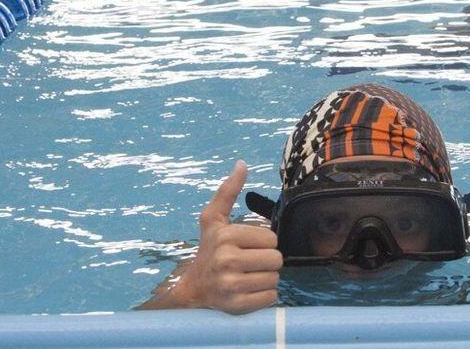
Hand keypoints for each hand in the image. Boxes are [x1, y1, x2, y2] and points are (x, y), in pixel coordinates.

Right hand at [173, 161, 280, 313]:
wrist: (192, 289)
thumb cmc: (208, 250)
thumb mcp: (213, 220)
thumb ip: (228, 191)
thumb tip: (242, 164)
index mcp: (225, 236)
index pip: (272, 239)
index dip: (264, 243)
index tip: (247, 247)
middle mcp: (226, 260)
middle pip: (276, 259)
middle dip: (266, 261)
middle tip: (249, 263)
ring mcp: (231, 284)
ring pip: (275, 278)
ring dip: (266, 278)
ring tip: (248, 276)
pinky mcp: (236, 305)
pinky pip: (270, 297)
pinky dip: (264, 295)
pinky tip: (248, 290)